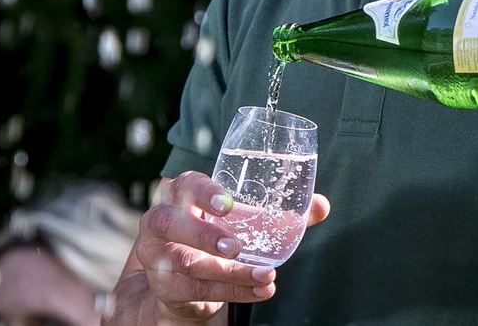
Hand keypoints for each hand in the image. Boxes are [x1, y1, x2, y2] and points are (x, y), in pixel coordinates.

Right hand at [108, 172, 330, 324]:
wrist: (182, 278)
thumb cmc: (215, 235)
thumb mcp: (241, 222)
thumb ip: (279, 214)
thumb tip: (321, 205)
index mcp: (180, 194)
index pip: (185, 185)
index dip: (204, 193)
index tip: (228, 204)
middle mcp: (160, 221)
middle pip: (168, 222)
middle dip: (204, 235)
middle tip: (237, 247)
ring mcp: (156, 256)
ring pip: (186, 263)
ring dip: (229, 273)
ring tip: (264, 276)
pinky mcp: (164, 286)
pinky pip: (195, 291)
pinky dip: (231, 292)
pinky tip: (257, 291)